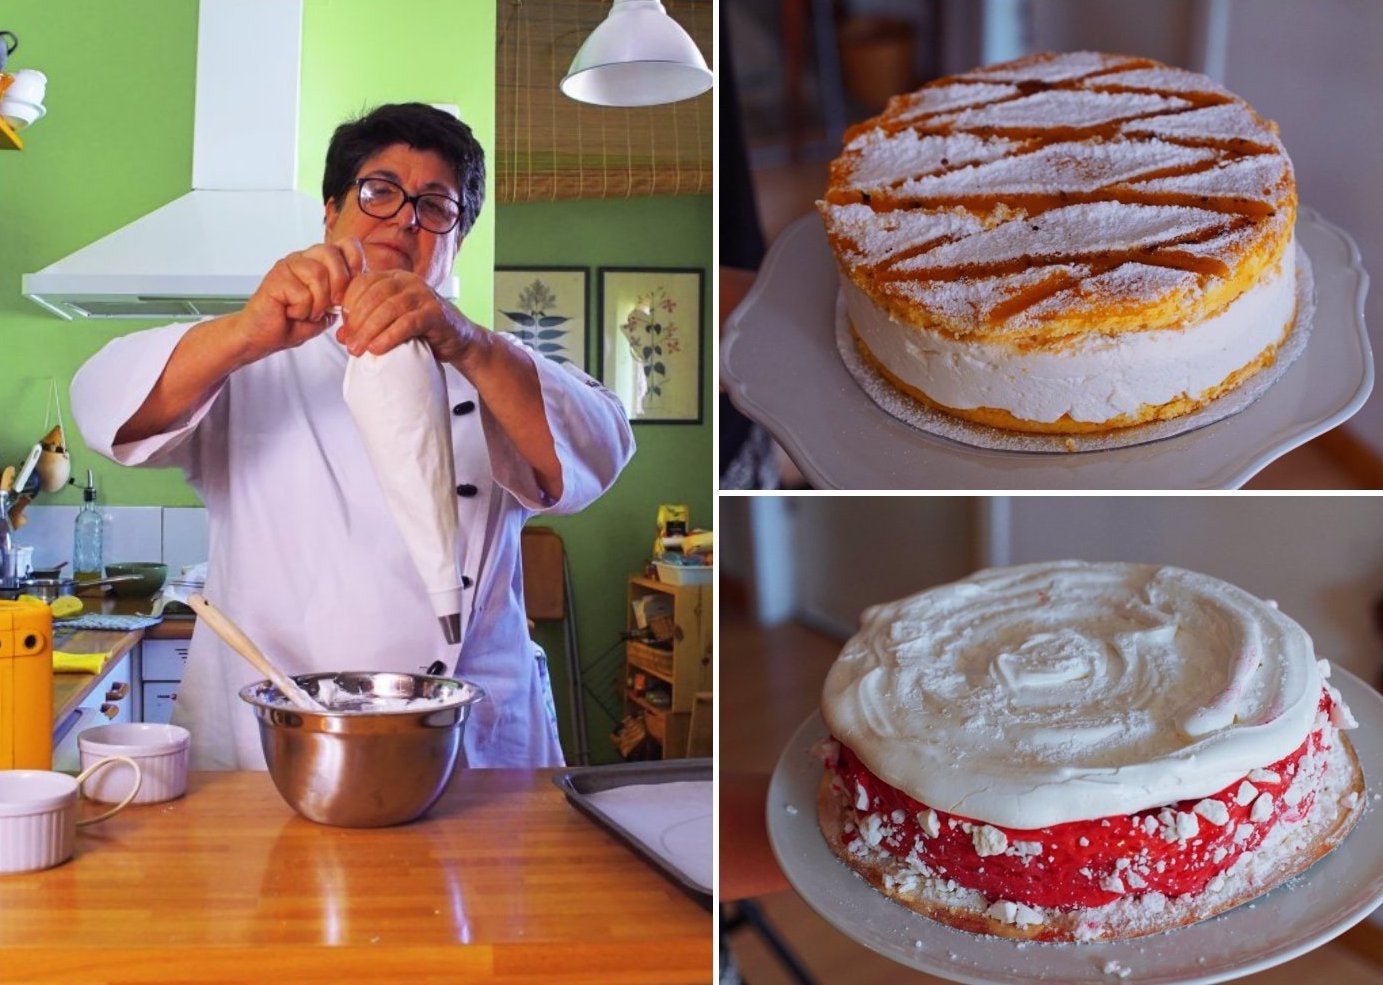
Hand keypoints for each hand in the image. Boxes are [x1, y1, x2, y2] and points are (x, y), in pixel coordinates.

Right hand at [237, 240, 366, 359]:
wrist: (264, 337)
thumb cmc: (295, 323)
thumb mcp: (329, 310)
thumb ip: (344, 296)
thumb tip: (360, 283)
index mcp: (319, 261)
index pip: (346, 244)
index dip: (356, 260)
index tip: (352, 285)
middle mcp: (303, 257)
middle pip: (331, 252)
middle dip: (339, 283)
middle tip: (332, 305)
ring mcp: (287, 265)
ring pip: (317, 274)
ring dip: (318, 303)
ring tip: (307, 312)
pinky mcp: (275, 278)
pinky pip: (302, 293)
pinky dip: (302, 310)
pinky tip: (291, 313)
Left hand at [336, 269, 482, 364]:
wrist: (460, 340)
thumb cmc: (424, 331)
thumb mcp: (393, 321)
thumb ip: (369, 323)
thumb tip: (342, 336)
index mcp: (396, 277)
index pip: (364, 283)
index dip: (349, 305)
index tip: (342, 328)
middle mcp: (409, 281)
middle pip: (374, 296)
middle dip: (357, 322)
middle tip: (349, 344)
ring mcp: (424, 295)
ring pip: (389, 309)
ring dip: (370, 330)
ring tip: (359, 350)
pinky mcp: (435, 313)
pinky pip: (407, 323)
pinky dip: (389, 336)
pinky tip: (377, 349)